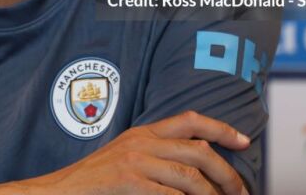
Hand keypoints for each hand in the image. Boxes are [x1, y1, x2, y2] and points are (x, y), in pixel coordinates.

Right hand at [29, 110, 250, 194]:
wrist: (61, 190)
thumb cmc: (96, 179)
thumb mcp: (127, 155)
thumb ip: (156, 153)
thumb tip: (195, 167)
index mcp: (143, 131)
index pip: (189, 119)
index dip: (220, 128)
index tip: (244, 141)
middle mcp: (142, 141)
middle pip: (198, 150)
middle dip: (227, 173)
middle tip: (240, 192)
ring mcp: (134, 161)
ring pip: (190, 176)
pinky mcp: (128, 181)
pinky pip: (170, 194)